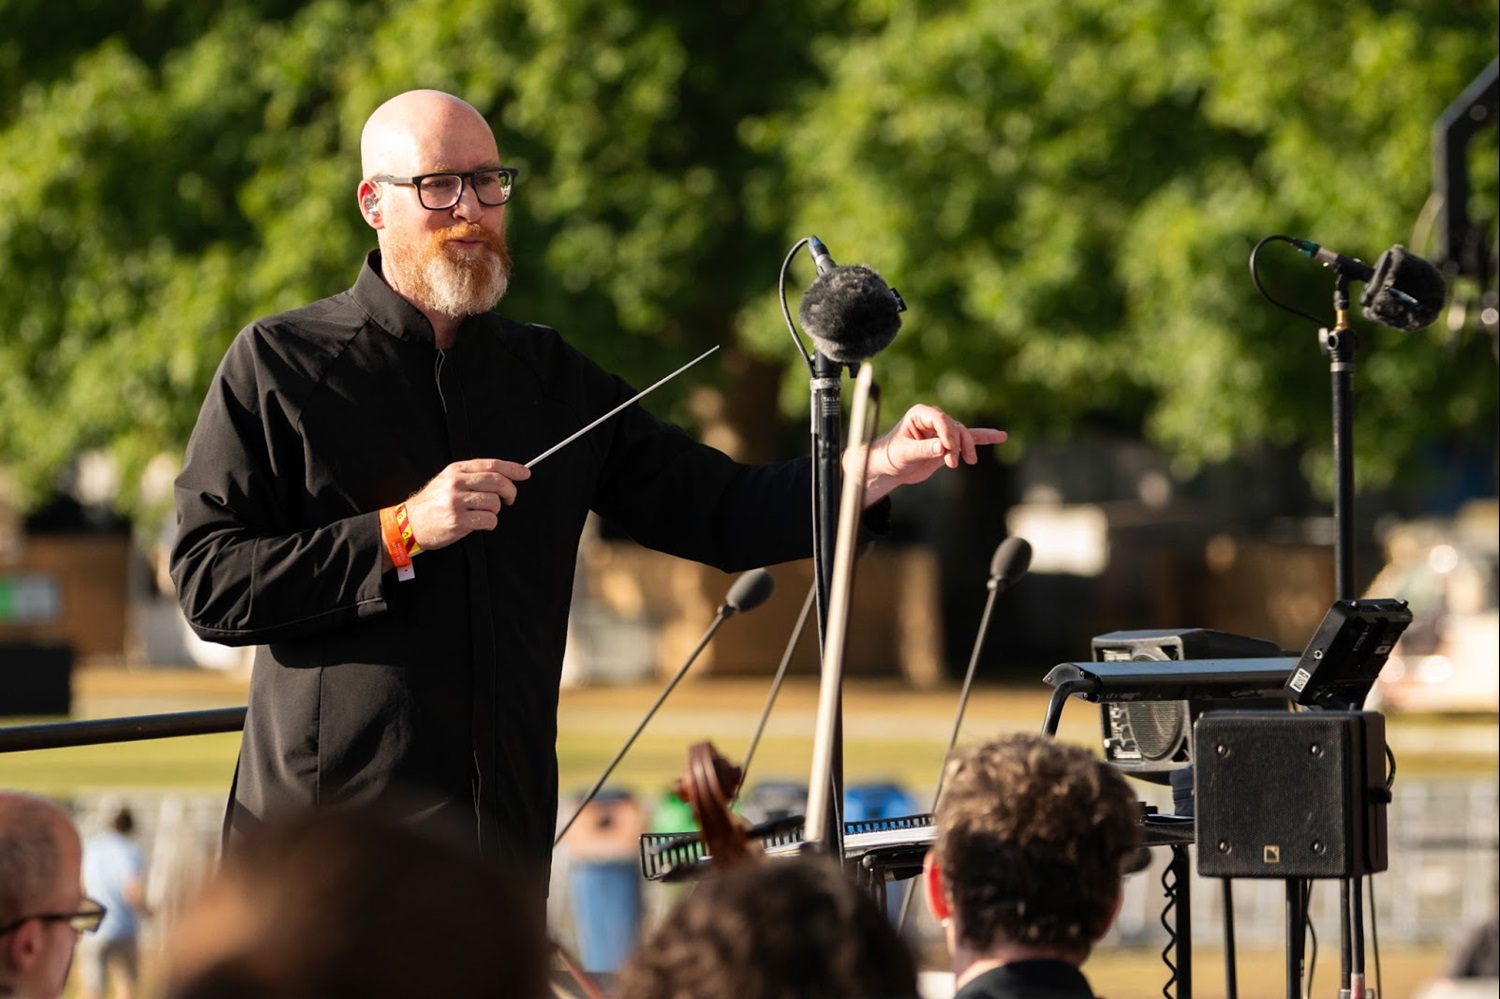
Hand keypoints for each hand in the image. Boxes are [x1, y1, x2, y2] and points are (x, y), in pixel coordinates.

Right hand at [401, 458, 530, 550]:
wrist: (409, 523)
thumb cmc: (432, 503)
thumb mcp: (447, 480)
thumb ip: (471, 476)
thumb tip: (502, 476)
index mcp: (456, 470)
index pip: (491, 465)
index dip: (512, 468)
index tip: (525, 473)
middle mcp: (456, 483)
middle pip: (497, 482)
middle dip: (510, 491)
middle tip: (509, 499)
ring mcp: (456, 502)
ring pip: (494, 503)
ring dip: (496, 511)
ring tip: (484, 513)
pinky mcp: (458, 520)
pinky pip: (488, 520)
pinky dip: (490, 523)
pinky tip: (480, 523)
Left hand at [852, 404, 1005, 505]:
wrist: (890, 468)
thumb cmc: (891, 456)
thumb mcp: (904, 453)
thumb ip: (923, 449)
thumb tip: (942, 447)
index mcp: (920, 414)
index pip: (940, 419)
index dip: (947, 433)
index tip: (947, 449)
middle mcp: (933, 419)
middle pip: (955, 427)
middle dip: (957, 445)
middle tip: (952, 462)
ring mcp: (943, 431)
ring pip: (963, 435)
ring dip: (966, 449)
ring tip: (967, 462)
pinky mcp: (949, 444)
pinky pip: (969, 439)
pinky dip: (983, 438)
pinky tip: (1001, 436)